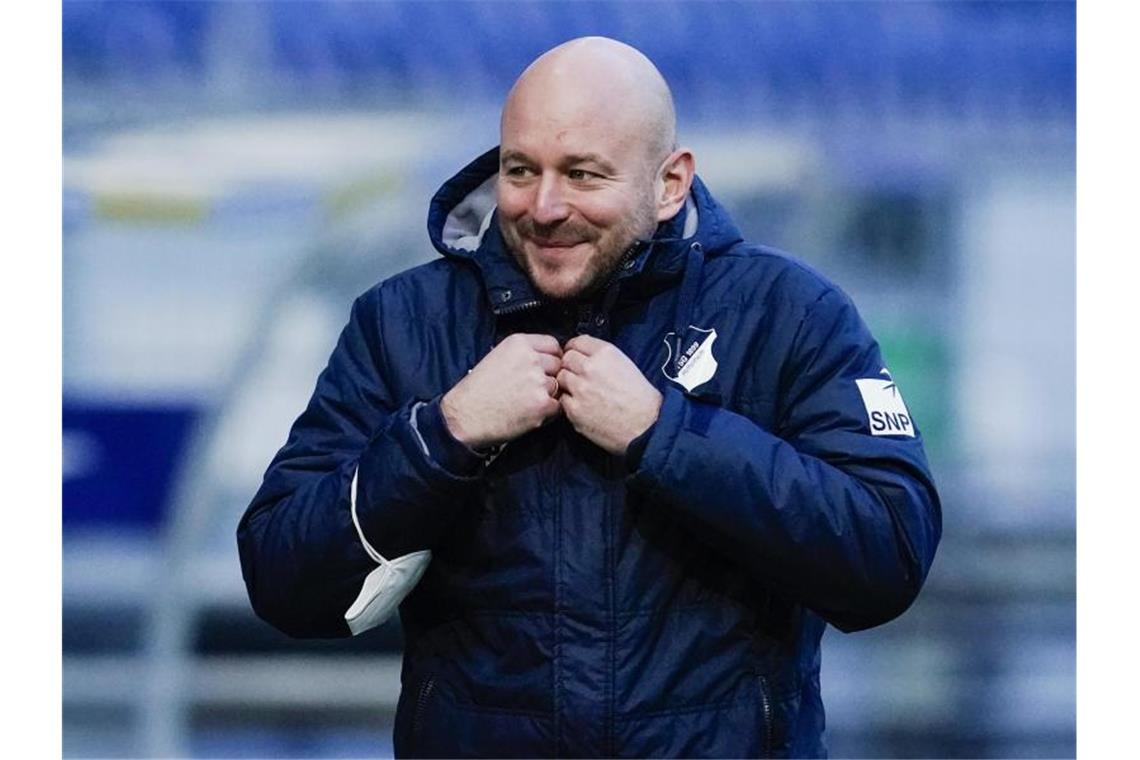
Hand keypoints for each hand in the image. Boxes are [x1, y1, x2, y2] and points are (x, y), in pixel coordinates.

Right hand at [441, 333, 562, 448]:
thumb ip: (524, 353)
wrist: (465, 416)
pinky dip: (548, 412)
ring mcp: (538, 381)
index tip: (544, 367)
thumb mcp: (498, 356)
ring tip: (526, 401)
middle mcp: (531, 359)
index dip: (551, 358)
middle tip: (532, 388)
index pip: (553, 345)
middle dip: (550, 376)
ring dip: (549, 395)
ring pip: (558, 386)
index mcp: (519, 343)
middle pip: (558, 365)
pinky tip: (529, 413)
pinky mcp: (542, 404)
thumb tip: (547, 357)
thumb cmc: (477, 389)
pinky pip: (557, 406)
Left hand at [557, 335, 662, 454]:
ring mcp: (580, 389)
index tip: (575, 355)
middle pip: (566, 359)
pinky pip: (563, 400)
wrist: (647, 425)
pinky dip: (570, 403)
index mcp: (605, 353)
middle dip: (570, 366)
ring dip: (568, 384)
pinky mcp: (574, 410)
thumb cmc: (641, 398)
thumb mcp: (626, 364)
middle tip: (578, 376)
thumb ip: (602, 357)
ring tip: (581, 392)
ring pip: (561, 378)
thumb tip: (584, 355)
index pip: (577, 342)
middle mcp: (590, 368)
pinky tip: (583, 406)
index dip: (575, 349)